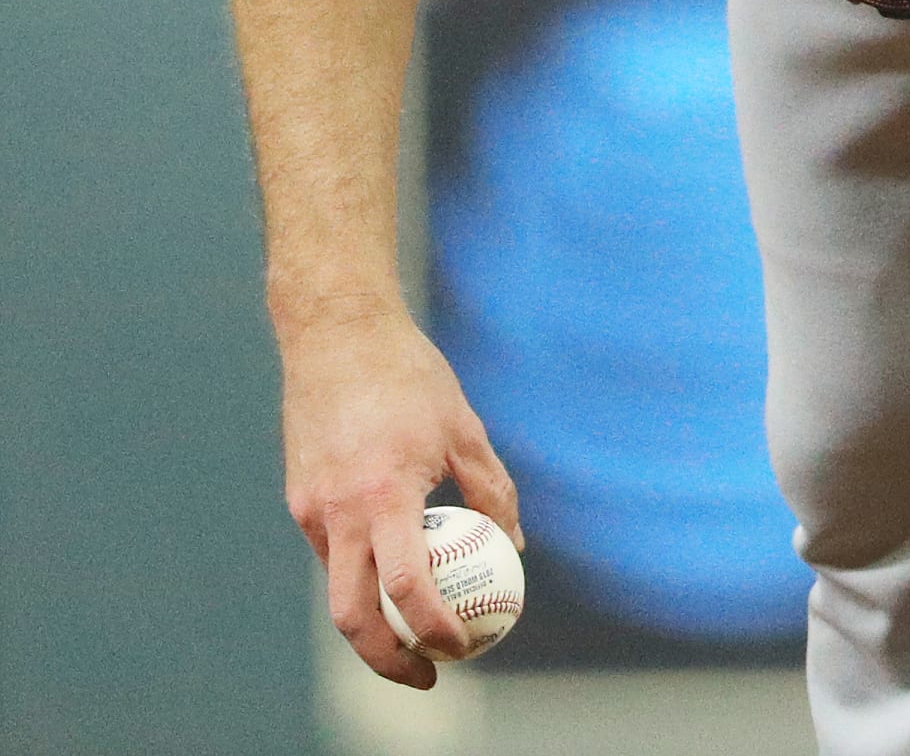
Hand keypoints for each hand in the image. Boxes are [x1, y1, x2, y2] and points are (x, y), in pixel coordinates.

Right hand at [279, 303, 522, 688]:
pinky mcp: (299, 497)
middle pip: (353, 617)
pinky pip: (331, 549)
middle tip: (429, 675)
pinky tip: (392, 555)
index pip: (405, 588)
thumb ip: (491, 487)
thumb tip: (513, 543)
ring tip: (416, 627)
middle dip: (389, 660)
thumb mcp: (463, 425)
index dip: (434, 628)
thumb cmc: (408, 374)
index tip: (463, 646)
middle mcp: (338, 510)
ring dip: (374, 619)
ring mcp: (310, 507)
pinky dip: (360, 569)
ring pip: (339, 586)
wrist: (335, 331)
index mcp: (384, 494)